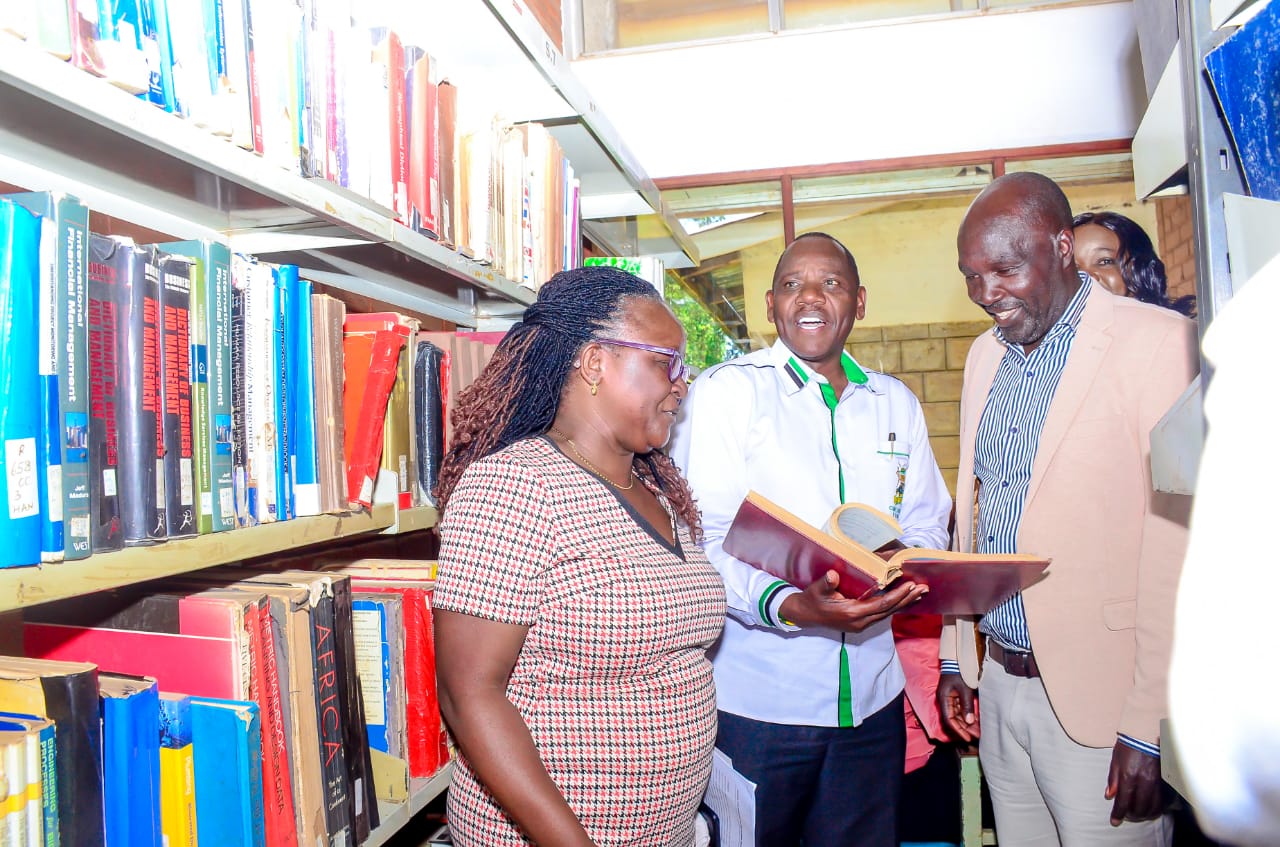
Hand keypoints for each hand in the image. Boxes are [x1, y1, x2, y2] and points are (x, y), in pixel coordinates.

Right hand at [777, 570, 926, 632]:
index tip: (910, 585)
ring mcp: (862, 624)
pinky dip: (895, 605)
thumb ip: (826, 584)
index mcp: (852, 613)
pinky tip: (905, 599)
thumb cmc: (812, 600)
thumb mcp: (816, 590)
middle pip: (889, 610)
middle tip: (923, 588)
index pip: (881, 604)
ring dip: (904, 603)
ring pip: (888, 613)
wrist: (805, 615)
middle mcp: (860, 621)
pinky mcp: (862, 622)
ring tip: (920, 593)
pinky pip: (883, 613)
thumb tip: (832, 576)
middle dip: (907, 599)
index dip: (897, 595)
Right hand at [937, 672, 979, 741]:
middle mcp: (945, 701)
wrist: (958, 659)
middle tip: (977, 737)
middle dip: (965, 728)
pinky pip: (961, 710)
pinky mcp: (956, 697)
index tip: (967, 738)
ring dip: (968, 723)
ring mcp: (950, 699)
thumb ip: (967, 706)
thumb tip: (969, 721)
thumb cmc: (959, 672)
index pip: (949, 719)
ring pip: (958, 715)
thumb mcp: (964, 689)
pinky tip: (977, 722)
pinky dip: (969, 716)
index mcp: (943, 699)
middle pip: (954, 719)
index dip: (958, 730)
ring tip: (979, 732)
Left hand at [1105, 743, 1165, 824]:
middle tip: (1126, 816)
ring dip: (1144, 814)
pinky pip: (1162, 801)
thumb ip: (1113, 780)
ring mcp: (1156, 782)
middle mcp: (1144, 781)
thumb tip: (1109, 796)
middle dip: (1132, 815)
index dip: (1118, 814)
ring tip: (1138, 814)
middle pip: (1139, 807)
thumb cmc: (1128, 745)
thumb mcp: (1115, 760)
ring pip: (1153, 807)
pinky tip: (1151, 809)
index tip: (1114, 822)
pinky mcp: (1165, 781)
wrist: (1146, 734)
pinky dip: (1156, 808)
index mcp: (1128, 776)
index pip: (1123, 801)